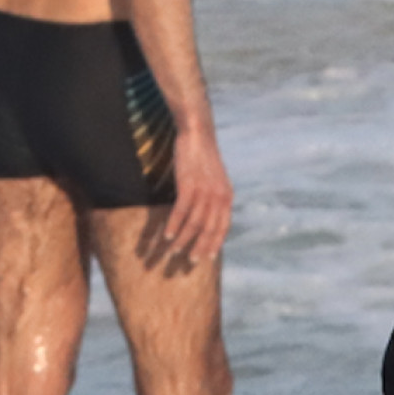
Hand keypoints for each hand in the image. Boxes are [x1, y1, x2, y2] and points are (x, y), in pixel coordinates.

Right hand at [164, 126, 232, 262]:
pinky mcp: (189, 185)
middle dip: (199, 248)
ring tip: (173, 251)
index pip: (223, 227)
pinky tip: (167, 235)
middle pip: (209, 229)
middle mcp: (219, 196)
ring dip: (183, 240)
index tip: (208, 258)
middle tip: (189, 262)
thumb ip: (214, 197)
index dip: (215, 244)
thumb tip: (208, 214)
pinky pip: (181, 211)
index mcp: (227, 196)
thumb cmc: (203, 156)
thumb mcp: (215, 179)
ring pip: (194, 223)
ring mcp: (205, 191)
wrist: (198, 132)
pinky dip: (174, 225)